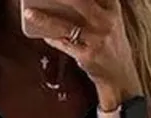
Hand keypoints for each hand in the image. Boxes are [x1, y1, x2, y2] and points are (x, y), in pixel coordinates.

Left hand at [23, 0, 141, 104]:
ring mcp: (97, 39)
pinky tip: (42, 34)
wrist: (120, 77)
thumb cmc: (110, 47)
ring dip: (44, 19)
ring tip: (29, 13)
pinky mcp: (88, 55)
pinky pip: (65, 44)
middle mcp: (106, 21)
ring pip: (66, 25)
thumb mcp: (110, 22)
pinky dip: (52, 38)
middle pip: (79, 1)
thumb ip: (95, 8)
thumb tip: (62, 3)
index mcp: (112, 8)